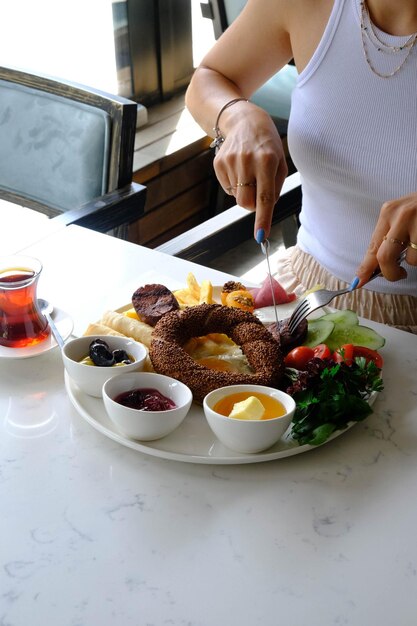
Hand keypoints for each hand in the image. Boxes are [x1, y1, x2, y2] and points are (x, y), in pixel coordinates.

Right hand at [213, 103, 287, 239]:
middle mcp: (246, 161)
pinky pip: (228, 188)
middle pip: (246, 203)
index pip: (265, 197)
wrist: (242, 119)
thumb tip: (265, 209)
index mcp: (266, 161)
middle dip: (253, 205)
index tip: (261, 236)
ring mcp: (230, 162)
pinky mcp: (218, 163)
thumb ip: (275, 186)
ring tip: (249, 171)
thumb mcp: (280, 160)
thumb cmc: (267, 143)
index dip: (262, 218)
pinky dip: (235, 184)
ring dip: (245, 192)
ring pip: (237, 196)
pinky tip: (239, 168)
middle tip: (259, 191)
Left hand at [355, 192, 416, 284]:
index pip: (372, 246)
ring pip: (410, 259)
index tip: (359, 281)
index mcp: (388, 212)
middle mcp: (401, 215)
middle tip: (398, 275)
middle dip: (390, 273)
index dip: (365, 267)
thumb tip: (376, 265)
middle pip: (385, 257)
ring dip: (414, 260)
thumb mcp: (402, 215)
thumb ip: (389, 235)